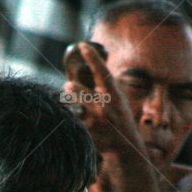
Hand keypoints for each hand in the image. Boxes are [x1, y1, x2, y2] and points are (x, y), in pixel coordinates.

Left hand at [61, 42, 142, 156]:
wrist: (127, 146)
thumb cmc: (119, 115)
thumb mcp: (118, 97)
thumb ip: (106, 83)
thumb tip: (91, 62)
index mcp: (115, 95)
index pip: (104, 74)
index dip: (94, 59)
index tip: (82, 45)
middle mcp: (107, 109)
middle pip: (88, 98)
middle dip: (77, 91)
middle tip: (67, 86)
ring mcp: (99, 126)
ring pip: (77, 114)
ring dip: (68, 107)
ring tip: (64, 100)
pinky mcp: (91, 138)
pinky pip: (75, 128)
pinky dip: (69, 123)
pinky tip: (67, 122)